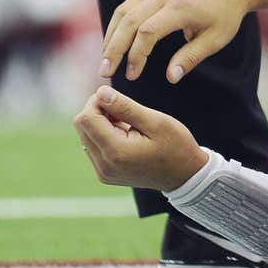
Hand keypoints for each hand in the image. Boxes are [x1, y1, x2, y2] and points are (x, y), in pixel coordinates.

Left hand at [74, 87, 206, 191]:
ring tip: (127, 123)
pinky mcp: (105, 174)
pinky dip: (104, 135)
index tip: (117, 98)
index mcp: (116, 152)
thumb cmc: (175, 146)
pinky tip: (124, 134)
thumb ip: (125, 107)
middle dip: (98, 111)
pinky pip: (93, 146)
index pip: (86, 118)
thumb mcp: (155, 121)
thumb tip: (100, 92)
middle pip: (82, 126)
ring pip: (85, 135)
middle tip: (124, 109)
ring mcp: (103, 172)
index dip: (97, 101)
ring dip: (101, 123)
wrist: (185, 175)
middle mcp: (104, 165)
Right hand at [100, 0, 250, 83]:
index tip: (132, 75)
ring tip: (105, 60)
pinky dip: (117, 25)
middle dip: (114, 48)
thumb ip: (191, 57)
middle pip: (129, 21)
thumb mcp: (216, 39)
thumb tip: (170, 78)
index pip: (148, 31)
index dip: (136, 55)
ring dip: (110, 36)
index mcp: (181, 7)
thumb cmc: (225, 14)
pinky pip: (128, 5)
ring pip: (123, 11)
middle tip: (105, 72)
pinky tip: (114, 43)